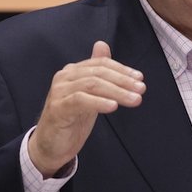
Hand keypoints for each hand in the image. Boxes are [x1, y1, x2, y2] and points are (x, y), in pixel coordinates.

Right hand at [28, 41, 144, 177]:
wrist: (51, 146)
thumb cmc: (72, 119)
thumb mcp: (89, 94)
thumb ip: (97, 73)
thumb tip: (102, 45)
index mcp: (73, 72)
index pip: (101, 64)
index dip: (122, 69)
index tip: (140, 78)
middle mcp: (64, 78)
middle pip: (98, 73)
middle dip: (123, 80)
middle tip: (141, 89)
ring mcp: (59, 92)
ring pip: (92, 84)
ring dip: (117, 91)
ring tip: (134, 99)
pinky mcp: (57, 108)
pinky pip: (81, 100)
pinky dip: (99, 102)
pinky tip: (113, 106)